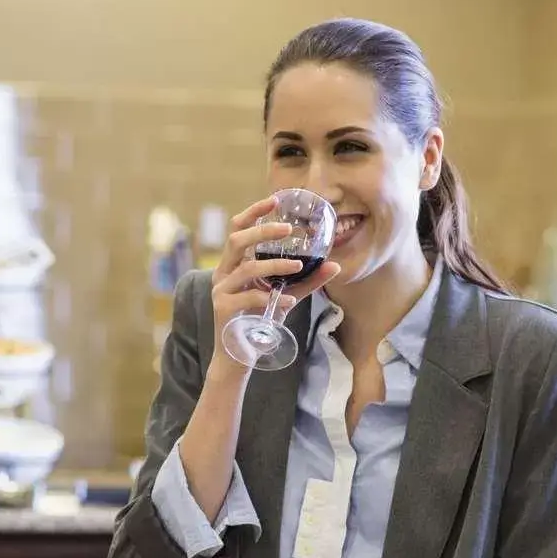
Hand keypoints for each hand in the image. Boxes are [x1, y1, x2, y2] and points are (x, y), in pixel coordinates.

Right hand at [210, 197, 340, 370]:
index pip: (238, 230)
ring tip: (298, 266)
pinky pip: (249, 297)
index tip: (273, 200)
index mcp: (233, 265)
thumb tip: (335, 265)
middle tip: (288, 229)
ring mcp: (221, 291)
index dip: (253, 213)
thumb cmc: (259, 322)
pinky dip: (271, 297)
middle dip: (263, 231)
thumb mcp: (285, 297)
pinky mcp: (224, 309)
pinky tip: (289, 300)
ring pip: (246, 268)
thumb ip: (307, 281)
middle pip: (237, 241)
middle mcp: (223, 274)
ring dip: (275, 265)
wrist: (238, 357)